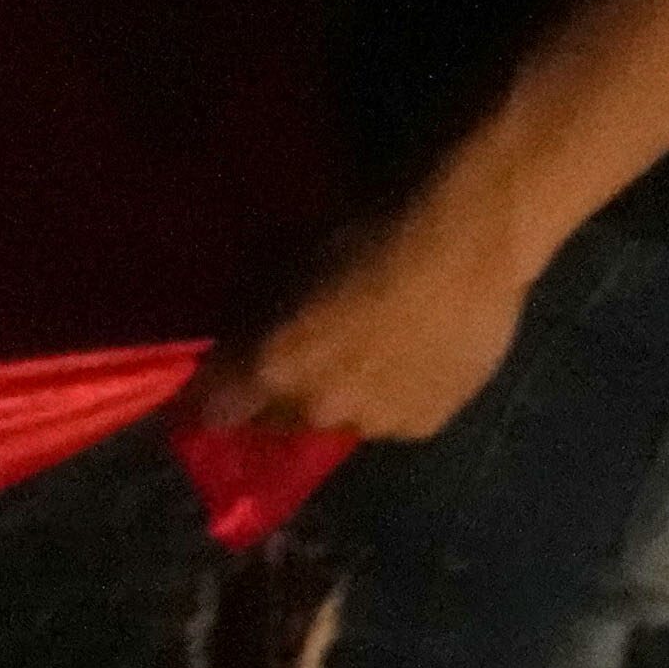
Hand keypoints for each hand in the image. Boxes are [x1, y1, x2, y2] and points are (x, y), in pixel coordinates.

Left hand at [207, 199, 539, 447]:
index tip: (208, 390)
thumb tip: (233, 346)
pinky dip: (385, 402)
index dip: (207, 398)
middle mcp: (316, 411)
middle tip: (288, 366)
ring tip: (355, 362)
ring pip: (334, 423)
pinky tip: (402, 366)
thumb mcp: (281, 268)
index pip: (214, 409)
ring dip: (332, 402)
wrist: (460, 252)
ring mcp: (373, 425)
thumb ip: (252, 320)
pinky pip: (388, 422)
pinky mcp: (423, 427)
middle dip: (271, 400)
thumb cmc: (360, 240)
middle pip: (274, 421)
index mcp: (272, 369)